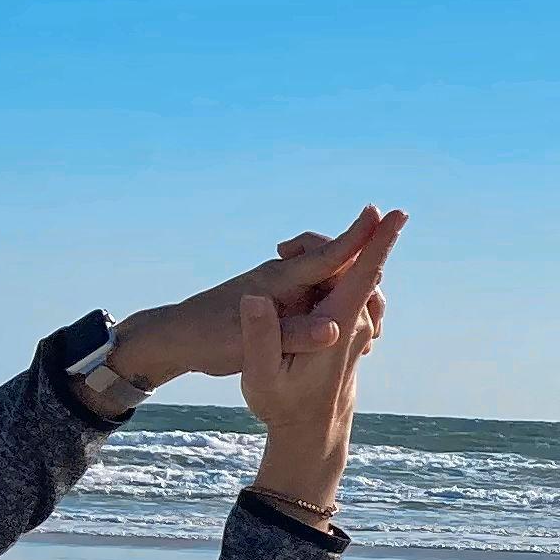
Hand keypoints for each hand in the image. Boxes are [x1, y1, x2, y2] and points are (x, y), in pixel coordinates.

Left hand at [106, 208, 397, 387]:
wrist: (178, 339)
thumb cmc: (210, 340)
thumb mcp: (251, 347)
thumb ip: (295, 336)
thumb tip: (334, 328)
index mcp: (280, 280)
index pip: (327, 254)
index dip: (357, 236)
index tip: (380, 213)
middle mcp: (285, 276)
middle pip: (340, 263)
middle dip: (366, 276)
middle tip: (379, 314)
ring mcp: (284, 286)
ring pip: (332, 279)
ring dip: (355, 297)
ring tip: (368, 337)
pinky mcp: (281, 299)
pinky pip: (320, 293)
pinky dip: (338, 306)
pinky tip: (345, 336)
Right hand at [244, 209, 401, 520]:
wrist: (311, 433)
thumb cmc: (283, 405)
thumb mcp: (261, 376)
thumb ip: (260, 337)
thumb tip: (256, 297)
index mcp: (337, 325)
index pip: (364, 275)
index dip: (378, 243)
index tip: (397, 214)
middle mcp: (355, 323)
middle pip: (357, 267)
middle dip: (333, 244)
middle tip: (286, 246)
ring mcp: (357, 328)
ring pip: (352, 279)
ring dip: (326, 264)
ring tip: (285, 262)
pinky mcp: (352, 332)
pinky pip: (347, 293)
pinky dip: (326, 281)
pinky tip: (299, 288)